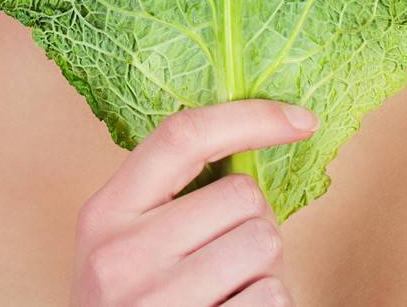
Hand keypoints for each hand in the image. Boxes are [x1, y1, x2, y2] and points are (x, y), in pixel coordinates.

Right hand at [68, 98, 317, 305]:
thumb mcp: (126, 247)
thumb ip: (169, 199)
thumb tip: (258, 139)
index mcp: (104, 214)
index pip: (182, 137)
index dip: (250, 117)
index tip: (301, 119)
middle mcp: (121, 256)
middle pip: (243, 197)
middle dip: (253, 225)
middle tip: (226, 261)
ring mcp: (155, 302)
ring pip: (266, 246)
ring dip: (265, 272)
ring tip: (228, 296)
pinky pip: (272, 300)